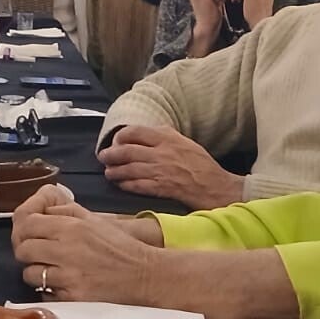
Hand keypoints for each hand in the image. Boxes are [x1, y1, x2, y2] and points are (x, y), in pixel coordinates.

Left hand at [14, 206, 161, 304]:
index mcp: (71, 227)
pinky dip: (49, 288)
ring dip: (36, 271)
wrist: (142, 274)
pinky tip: (61, 281)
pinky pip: (45, 293)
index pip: (27, 223)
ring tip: (50, 267)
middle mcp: (67, 251)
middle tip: (36, 250)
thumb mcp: (92, 218)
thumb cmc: (118, 245)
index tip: (27, 229)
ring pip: (30, 274)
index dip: (23, 226)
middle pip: (23, 249)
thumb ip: (63, 210)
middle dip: (26, 249)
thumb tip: (40, 210)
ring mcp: (69, 277)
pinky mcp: (73, 297)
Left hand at [99, 125, 243, 209]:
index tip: (115, 141)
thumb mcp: (184, 141)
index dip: (120, 137)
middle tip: (103, 157)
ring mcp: (160, 171)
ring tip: (108, 172)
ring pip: (129, 169)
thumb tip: (146, 133)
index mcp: (166, 137)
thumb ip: (164, 135)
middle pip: (127, 151)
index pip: (135, 132)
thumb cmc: (201, 164)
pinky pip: (137, 185)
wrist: (215, 187)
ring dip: (115, 171)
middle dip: (111, 154)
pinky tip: (120, 184)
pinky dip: (125, 184)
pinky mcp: (161, 188)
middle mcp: (161, 152)